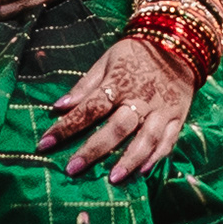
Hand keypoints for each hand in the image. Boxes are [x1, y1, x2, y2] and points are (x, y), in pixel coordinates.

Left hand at [37, 39, 195, 182]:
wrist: (177, 44)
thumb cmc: (135, 53)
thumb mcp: (107, 61)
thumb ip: (85, 85)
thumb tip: (58, 105)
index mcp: (118, 83)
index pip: (89, 108)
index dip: (66, 127)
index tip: (45, 143)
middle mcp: (140, 99)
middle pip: (116, 127)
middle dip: (94, 149)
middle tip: (72, 169)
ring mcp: (161, 110)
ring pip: (146, 138)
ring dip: (129, 159)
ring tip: (113, 179)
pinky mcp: (176, 117)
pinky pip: (168, 140)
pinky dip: (157, 156)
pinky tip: (143, 171)